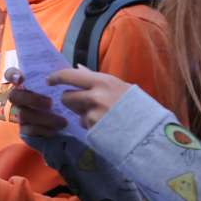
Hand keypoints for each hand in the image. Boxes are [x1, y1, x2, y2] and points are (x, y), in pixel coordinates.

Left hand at [7, 66, 131, 130]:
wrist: (150, 131)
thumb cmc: (138, 106)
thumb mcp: (120, 86)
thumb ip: (96, 79)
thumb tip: (78, 68)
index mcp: (103, 81)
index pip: (70, 75)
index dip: (56, 77)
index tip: (49, 80)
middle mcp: (95, 96)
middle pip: (66, 97)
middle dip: (70, 101)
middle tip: (82, 103)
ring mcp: (93, 114)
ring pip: (76, 113)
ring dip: (82, 115)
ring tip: (102, 116)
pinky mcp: (93, 130)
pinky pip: (85, 126)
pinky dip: (91, 126)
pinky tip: (106, 126)